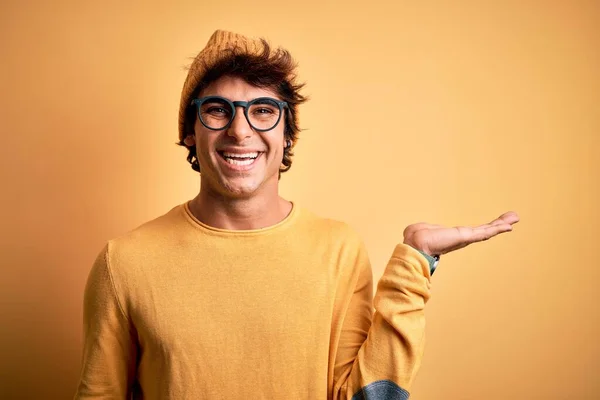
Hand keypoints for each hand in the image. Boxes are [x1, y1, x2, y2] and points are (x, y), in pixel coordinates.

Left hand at [403, 211, 519, 255]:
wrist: (416, 244)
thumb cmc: (416, 237)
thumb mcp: (423, 228)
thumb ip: (426, 228)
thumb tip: (420, 229)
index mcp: (454, 236)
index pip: (474, 231)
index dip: (486, 227)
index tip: (497, 223)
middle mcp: (463, 238)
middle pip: (485, 230)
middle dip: (499, 224)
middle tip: (514, 217)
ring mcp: (466, 238)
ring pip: (487, 230)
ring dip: (502, 224)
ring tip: (516, 218)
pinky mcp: (466, 237)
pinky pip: (485, 232)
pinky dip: (497, 228)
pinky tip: (509, 226)